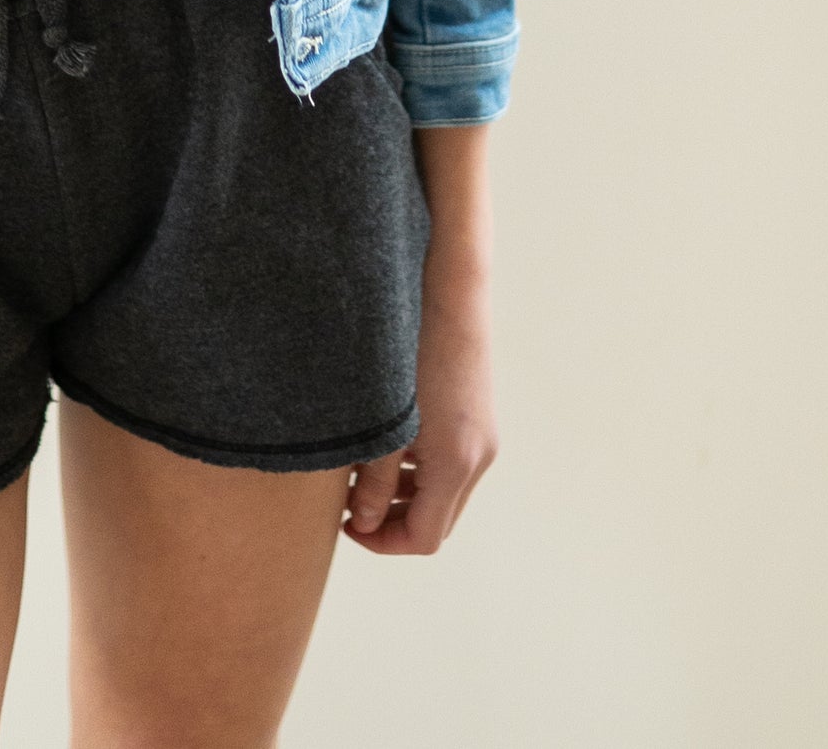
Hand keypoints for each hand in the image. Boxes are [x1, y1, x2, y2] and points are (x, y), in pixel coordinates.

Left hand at [344, 124, 497, 555]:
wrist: (449, 285)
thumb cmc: (409, 343)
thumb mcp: (384, 415)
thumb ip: (374, 476)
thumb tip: (360, 521)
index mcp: (455, 461)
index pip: (423, 539)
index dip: (381, 541)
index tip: (345, 524)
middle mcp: (478, 455)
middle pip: (436, 520)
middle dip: (392, 522)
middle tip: (347, 503)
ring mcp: (483, 436)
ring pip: (444, 494)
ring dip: (406, 497)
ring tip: (360, 472)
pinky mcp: (479, 416)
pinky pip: (451, 464)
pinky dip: (421, 471)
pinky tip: (385, 443)